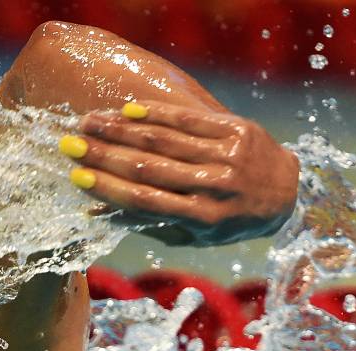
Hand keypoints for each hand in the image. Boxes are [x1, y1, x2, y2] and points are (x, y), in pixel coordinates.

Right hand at [59, 100, 299, 244]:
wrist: (285, 192)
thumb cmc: (230, 221)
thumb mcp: (195, 235)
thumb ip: (151, 223)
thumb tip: (99, 213)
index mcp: (203, 218)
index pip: (146, 201)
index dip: (109, 188)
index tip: (76, 177)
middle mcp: (214, 187)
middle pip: (148, 167)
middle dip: (104, 155)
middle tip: (70, 145)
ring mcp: (226, 156)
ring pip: (163, 140)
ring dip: (120, 130)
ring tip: (89, 123)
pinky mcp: (235, 129)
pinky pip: (188, 119)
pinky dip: (155, 113)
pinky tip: (125, 110)